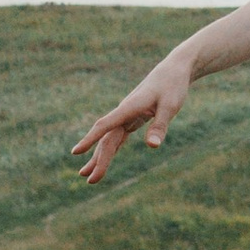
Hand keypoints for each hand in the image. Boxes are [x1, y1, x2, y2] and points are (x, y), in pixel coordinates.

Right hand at [71, 52, 191, 185]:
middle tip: (89, 180)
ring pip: (109, 138)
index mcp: (129, 108)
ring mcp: (127, 115)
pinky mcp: (133, 117)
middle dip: (97, 159)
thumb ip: (160, 126)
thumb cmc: (173, 86)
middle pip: (106, 139)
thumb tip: (152, 146)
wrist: (174, 69)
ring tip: (85, 173)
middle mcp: (124, 112)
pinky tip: (103, 158)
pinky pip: (118, 136)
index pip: (105, 126)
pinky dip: (110, 148)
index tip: (75, 152)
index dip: (90, 139)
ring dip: (99, 156)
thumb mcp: (170, 106)